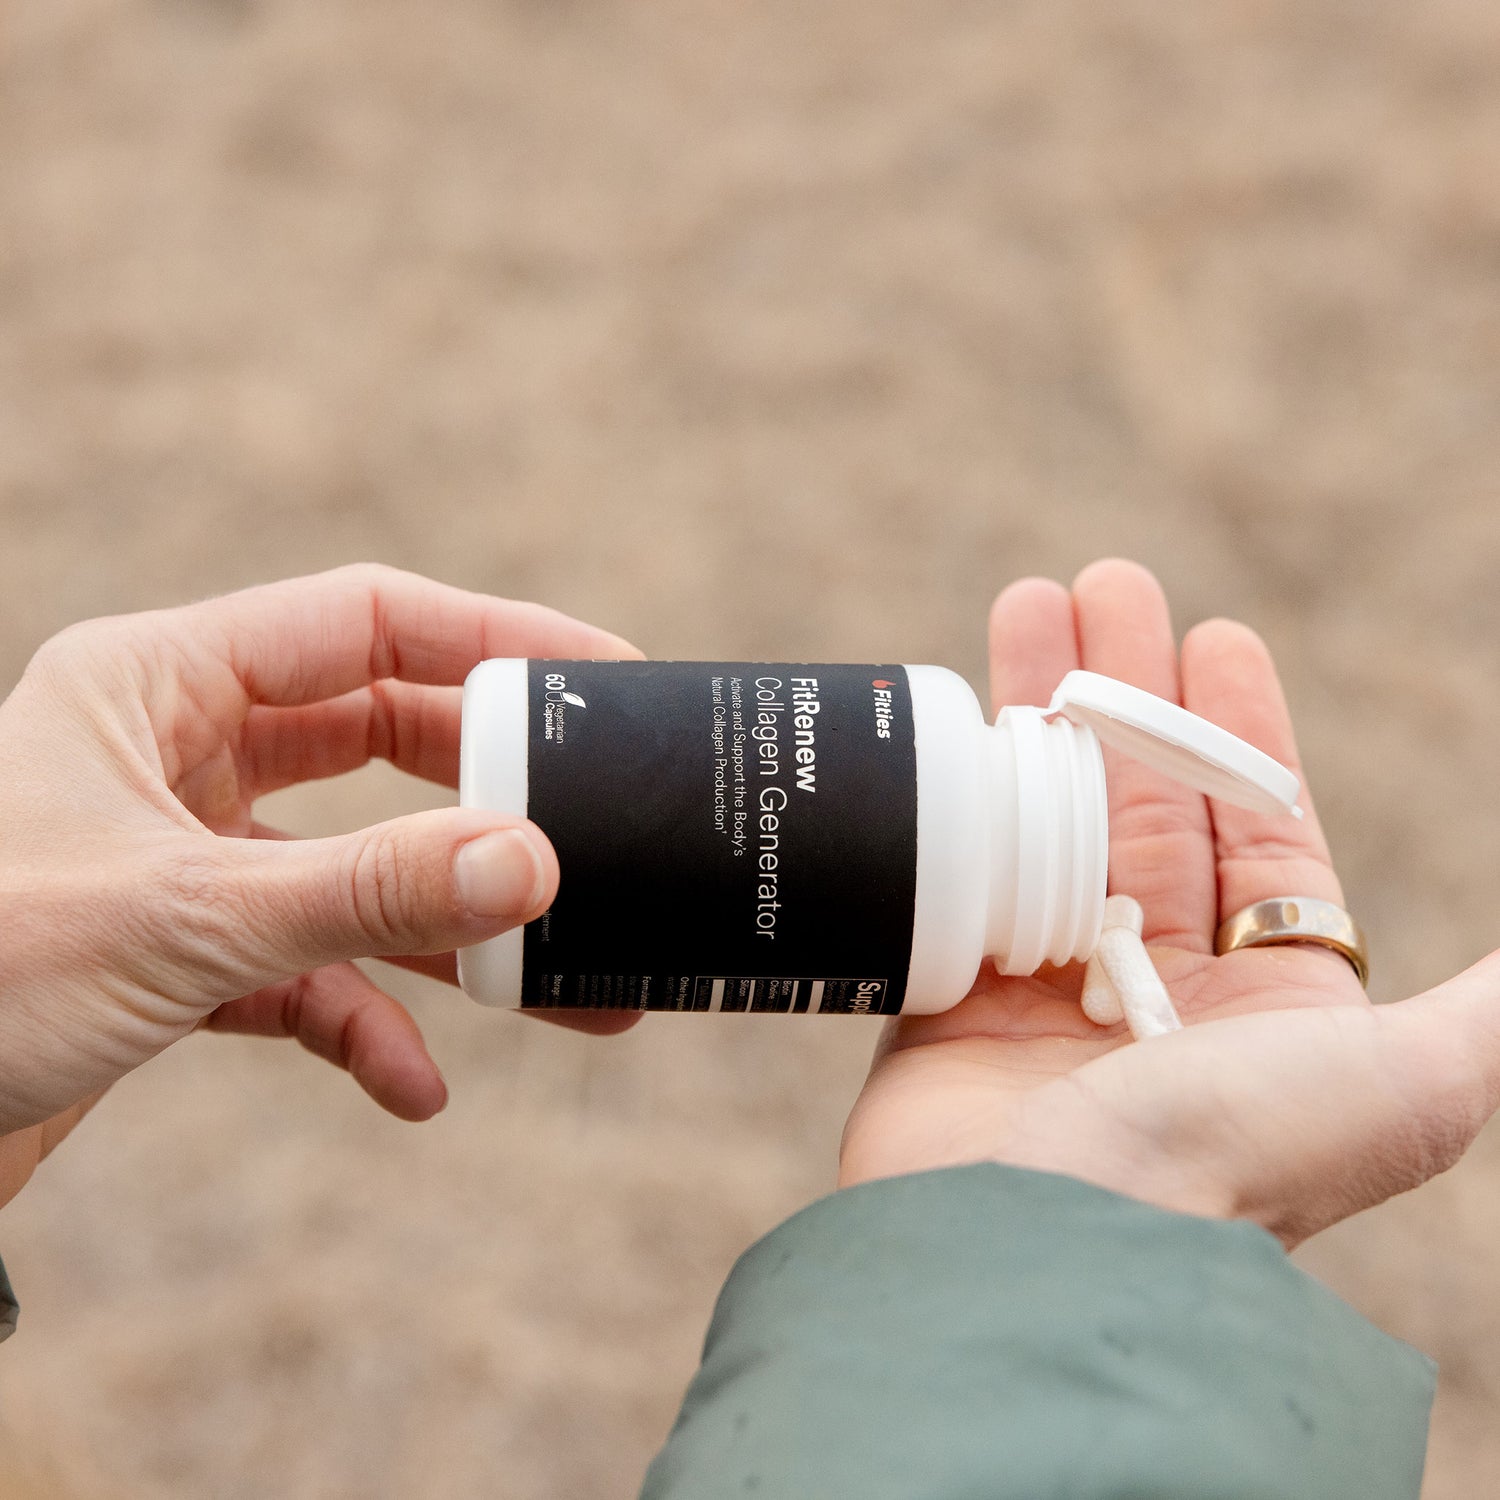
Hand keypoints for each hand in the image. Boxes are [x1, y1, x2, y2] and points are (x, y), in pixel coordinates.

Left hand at [0, 565, 639, 1201]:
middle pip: (382, 741)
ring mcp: (186, 852)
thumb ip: (367, 889)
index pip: (366, 623)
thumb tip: (534, 863)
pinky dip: (362, 1021)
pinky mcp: (184, 949)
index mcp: (159, 682)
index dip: (497, 642)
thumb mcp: (184, 920)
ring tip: (564, 989)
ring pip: (357, 867)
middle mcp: (178, 752)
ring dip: (450, 932)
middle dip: (490, 802)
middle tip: (595, 830)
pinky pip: (305, 968)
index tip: (606, 680)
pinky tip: (414, 1086)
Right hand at [841, 559, 1499, 1248]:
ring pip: (1050, 817)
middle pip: (1145, 802)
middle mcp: (1162, 992)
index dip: (1244, 731)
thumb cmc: (1221, 1167)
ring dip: (1042, 709)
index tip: (1217, 636)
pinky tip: (955, 722)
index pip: (1262, 834)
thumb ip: (1485, 1015)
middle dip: (1130, 690)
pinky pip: (962, 873)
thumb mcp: (1408, 1083)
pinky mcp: (952, 1000)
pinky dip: (961, 796)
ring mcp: (1050, 991)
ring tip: (1028, 603)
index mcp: (1270, 1004)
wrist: (1038, 1257)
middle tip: (1106, 585)